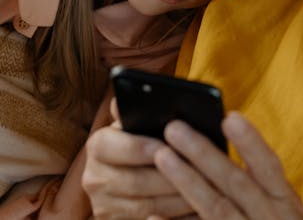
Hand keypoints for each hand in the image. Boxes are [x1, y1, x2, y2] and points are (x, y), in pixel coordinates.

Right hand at [82, 101, 195, 219]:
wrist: (122, 181)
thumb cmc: (140, 144)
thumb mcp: (136, 126)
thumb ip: (136, 112)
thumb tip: (134, 93)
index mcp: (98, 146)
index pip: (117, 146)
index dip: (143, 148)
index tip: (170, 146)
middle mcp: (94, 178)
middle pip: (136, 182)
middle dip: (172, 177)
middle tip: (202, 171)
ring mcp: (104, 206)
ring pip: (148, 207)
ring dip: (180, 200)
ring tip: (208, 190)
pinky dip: (176, 217)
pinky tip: (198, 209)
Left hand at [153, 112, 302, 219]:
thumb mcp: (276, 207)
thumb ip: (254, 181)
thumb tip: (222, 131)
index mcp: (283, 202)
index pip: (268, 167)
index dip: (250, 143)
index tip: (230, 118)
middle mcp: (268, 218)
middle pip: (235, 183)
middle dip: (204, 154)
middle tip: (174, 128)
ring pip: (215, 209)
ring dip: (187, 182)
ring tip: (162, 156)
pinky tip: (152, 217)